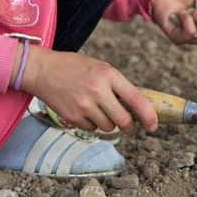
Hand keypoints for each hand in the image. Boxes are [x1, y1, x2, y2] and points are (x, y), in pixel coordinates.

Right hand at [21, 46, 158, 133]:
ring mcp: (84, 106)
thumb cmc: (74, 67)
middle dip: (129, 126)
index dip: (148, 115)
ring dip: (108, 123)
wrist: (43, 70)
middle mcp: (98, 91)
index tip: (153, 125)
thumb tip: (136, 106)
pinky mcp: (73, 117)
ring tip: (98, 109)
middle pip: (123, 120)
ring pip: (108, 127)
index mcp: (109, 75)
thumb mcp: (100, 67)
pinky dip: (92, 124)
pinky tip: (83, 110)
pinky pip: (91, 129)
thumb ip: (117, 84)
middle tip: (128, 125)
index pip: (136, 99)